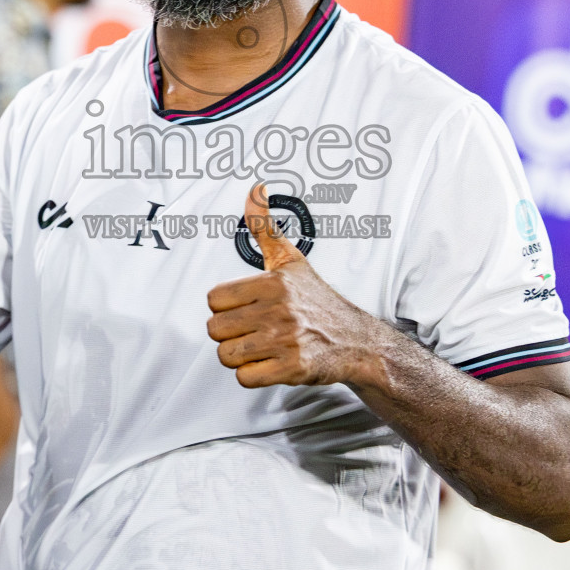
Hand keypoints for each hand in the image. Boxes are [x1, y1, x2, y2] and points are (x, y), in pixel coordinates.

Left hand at [205, 183, 384, 388]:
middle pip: (215, 329)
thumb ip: (266, 228)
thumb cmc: (318, 302)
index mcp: (274, 283)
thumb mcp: (291, 260)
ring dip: (240, 355)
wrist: (355, 340)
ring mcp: (285, 340)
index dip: (225, 306)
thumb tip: (254, 192)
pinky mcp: (291, 368)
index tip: (244, 308)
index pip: (214, 299)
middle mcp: (279, 310)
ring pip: (227, 355)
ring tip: (260, 346)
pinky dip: (253, 374)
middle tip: (251, 329)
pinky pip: (246, 377)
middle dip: (230, 333)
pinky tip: (269, 362)